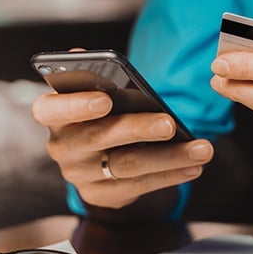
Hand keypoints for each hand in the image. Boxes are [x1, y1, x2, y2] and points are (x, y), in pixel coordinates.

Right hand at [32, 90, 212, 209]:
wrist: (97, 159)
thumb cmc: (100, 114)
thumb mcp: (93, 93)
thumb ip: (91, 77)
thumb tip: (90, 59)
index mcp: (53, 114)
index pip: (51, 109)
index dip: (77, 105)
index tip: (106, 99)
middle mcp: (62, 147)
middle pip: (99, 138)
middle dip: (137, 129)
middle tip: (169, 124)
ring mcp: (80, 175)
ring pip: (127, 164)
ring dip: (168, 157)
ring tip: (201, 149)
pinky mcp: (101, 194)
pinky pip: (139, 186)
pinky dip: (169, 176)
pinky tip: (193, 167)